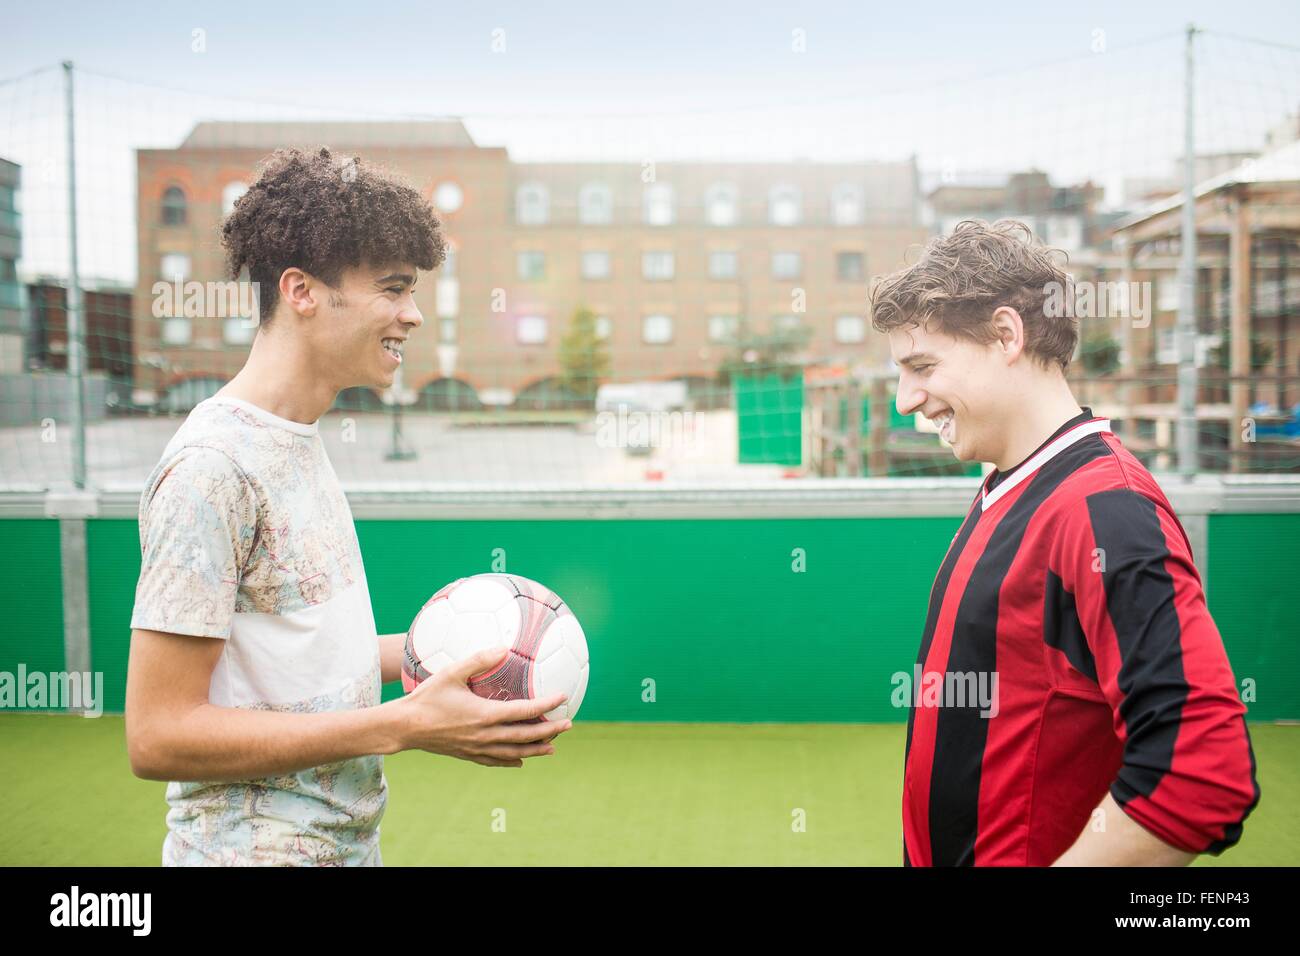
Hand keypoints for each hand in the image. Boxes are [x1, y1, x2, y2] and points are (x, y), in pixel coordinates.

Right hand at [395, 646, 571, 767]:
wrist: (403, 727)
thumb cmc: (427, 697)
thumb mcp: (452, 673)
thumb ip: (478, 660)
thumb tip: (503, 647)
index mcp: (486, 714)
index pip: (526, 711)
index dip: (548, 705)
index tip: (563, 698)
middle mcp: (486, 735)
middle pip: (526, 735)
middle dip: (550, 730)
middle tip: (568, 724)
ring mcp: (477, 748)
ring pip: (515, 752)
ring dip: (536, 749)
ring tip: (553, 747)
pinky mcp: (468, 755)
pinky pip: (495, 761)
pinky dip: (511, 761)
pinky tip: (520, 761)